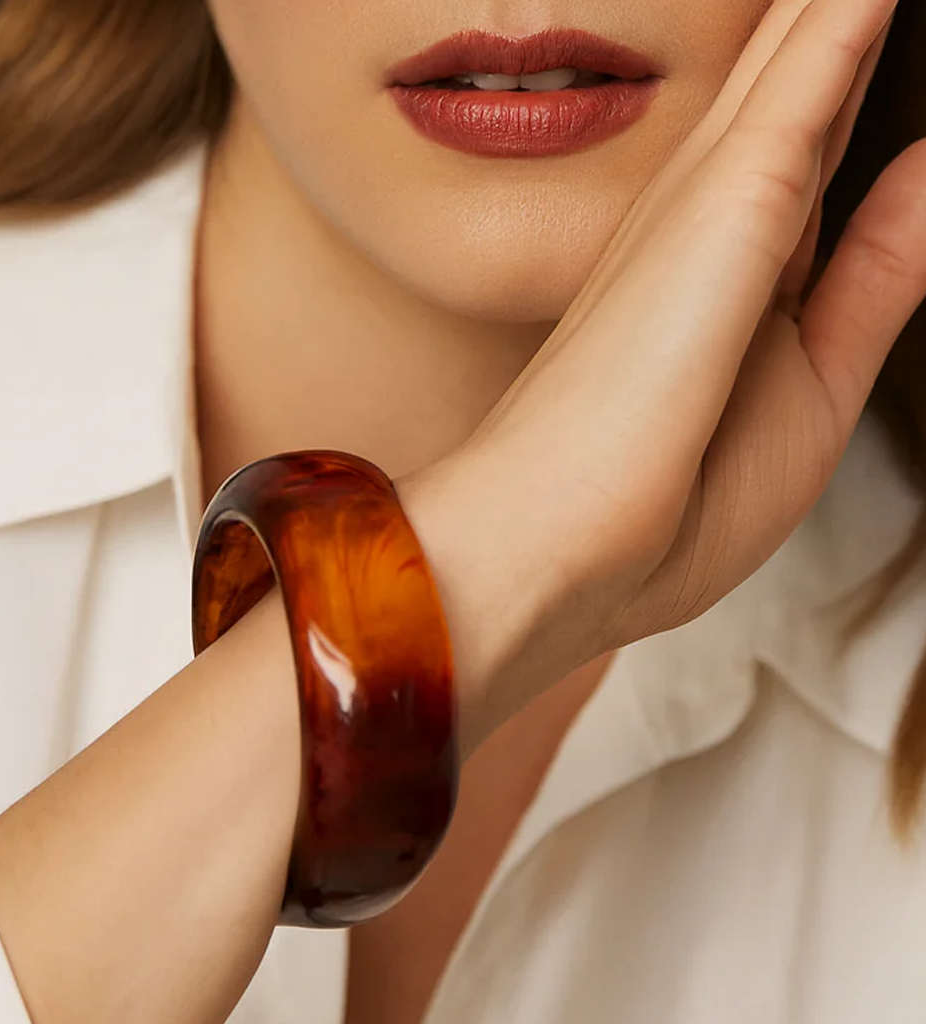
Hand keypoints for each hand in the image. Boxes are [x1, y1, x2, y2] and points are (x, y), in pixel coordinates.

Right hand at [400, 0, 925, 747]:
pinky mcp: (728, 195)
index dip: (841, 84)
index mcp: (723, 276)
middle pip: (796, 86)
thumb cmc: (669, 511)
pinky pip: (818, 57)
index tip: (870, 24)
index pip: (804, 153)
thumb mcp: (817, 389)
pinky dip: (846, 14)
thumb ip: (877, 274)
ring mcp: (709, 197)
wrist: (565, 550)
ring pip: (799, 50)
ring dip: (827, 6)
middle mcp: (706, 217)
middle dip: (834, 23)